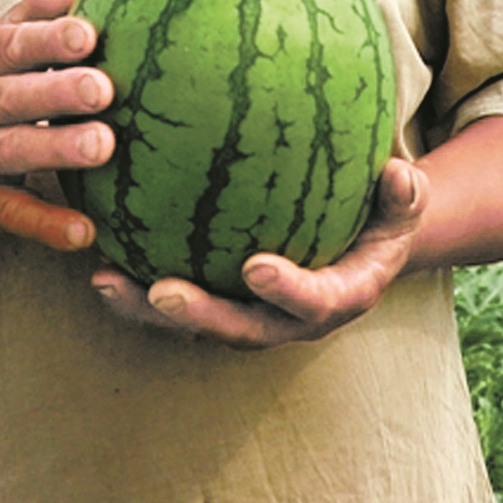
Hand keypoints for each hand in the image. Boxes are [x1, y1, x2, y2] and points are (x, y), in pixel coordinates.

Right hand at [0, 0, 112, 250]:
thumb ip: (32, 9)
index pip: (10, 44)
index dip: (47, 38)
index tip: (88, 34)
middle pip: (8, 98)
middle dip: (54, 93)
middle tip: (103, 89)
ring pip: (9, 153)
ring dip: (55, 150)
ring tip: (104, 147)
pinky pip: (11, 215)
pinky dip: (46, 225)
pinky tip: (85, 231)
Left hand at [90, 157, 428, 347]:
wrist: (359, 248)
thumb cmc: (380, 215)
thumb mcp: (403, 206)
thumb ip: (404, 194)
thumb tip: (399, 172)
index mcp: (337, 298)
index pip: (312, 302)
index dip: (285, 290)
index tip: (257, 267)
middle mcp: (287, 320)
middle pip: (239, 330)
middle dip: (199, 316)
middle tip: (162, 291)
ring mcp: (247, 317)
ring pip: (194, 326)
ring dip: (148, 311)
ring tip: (106, 280)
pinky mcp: (217, 304)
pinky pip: (172, 304)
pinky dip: (135, 289)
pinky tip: (97, 258)